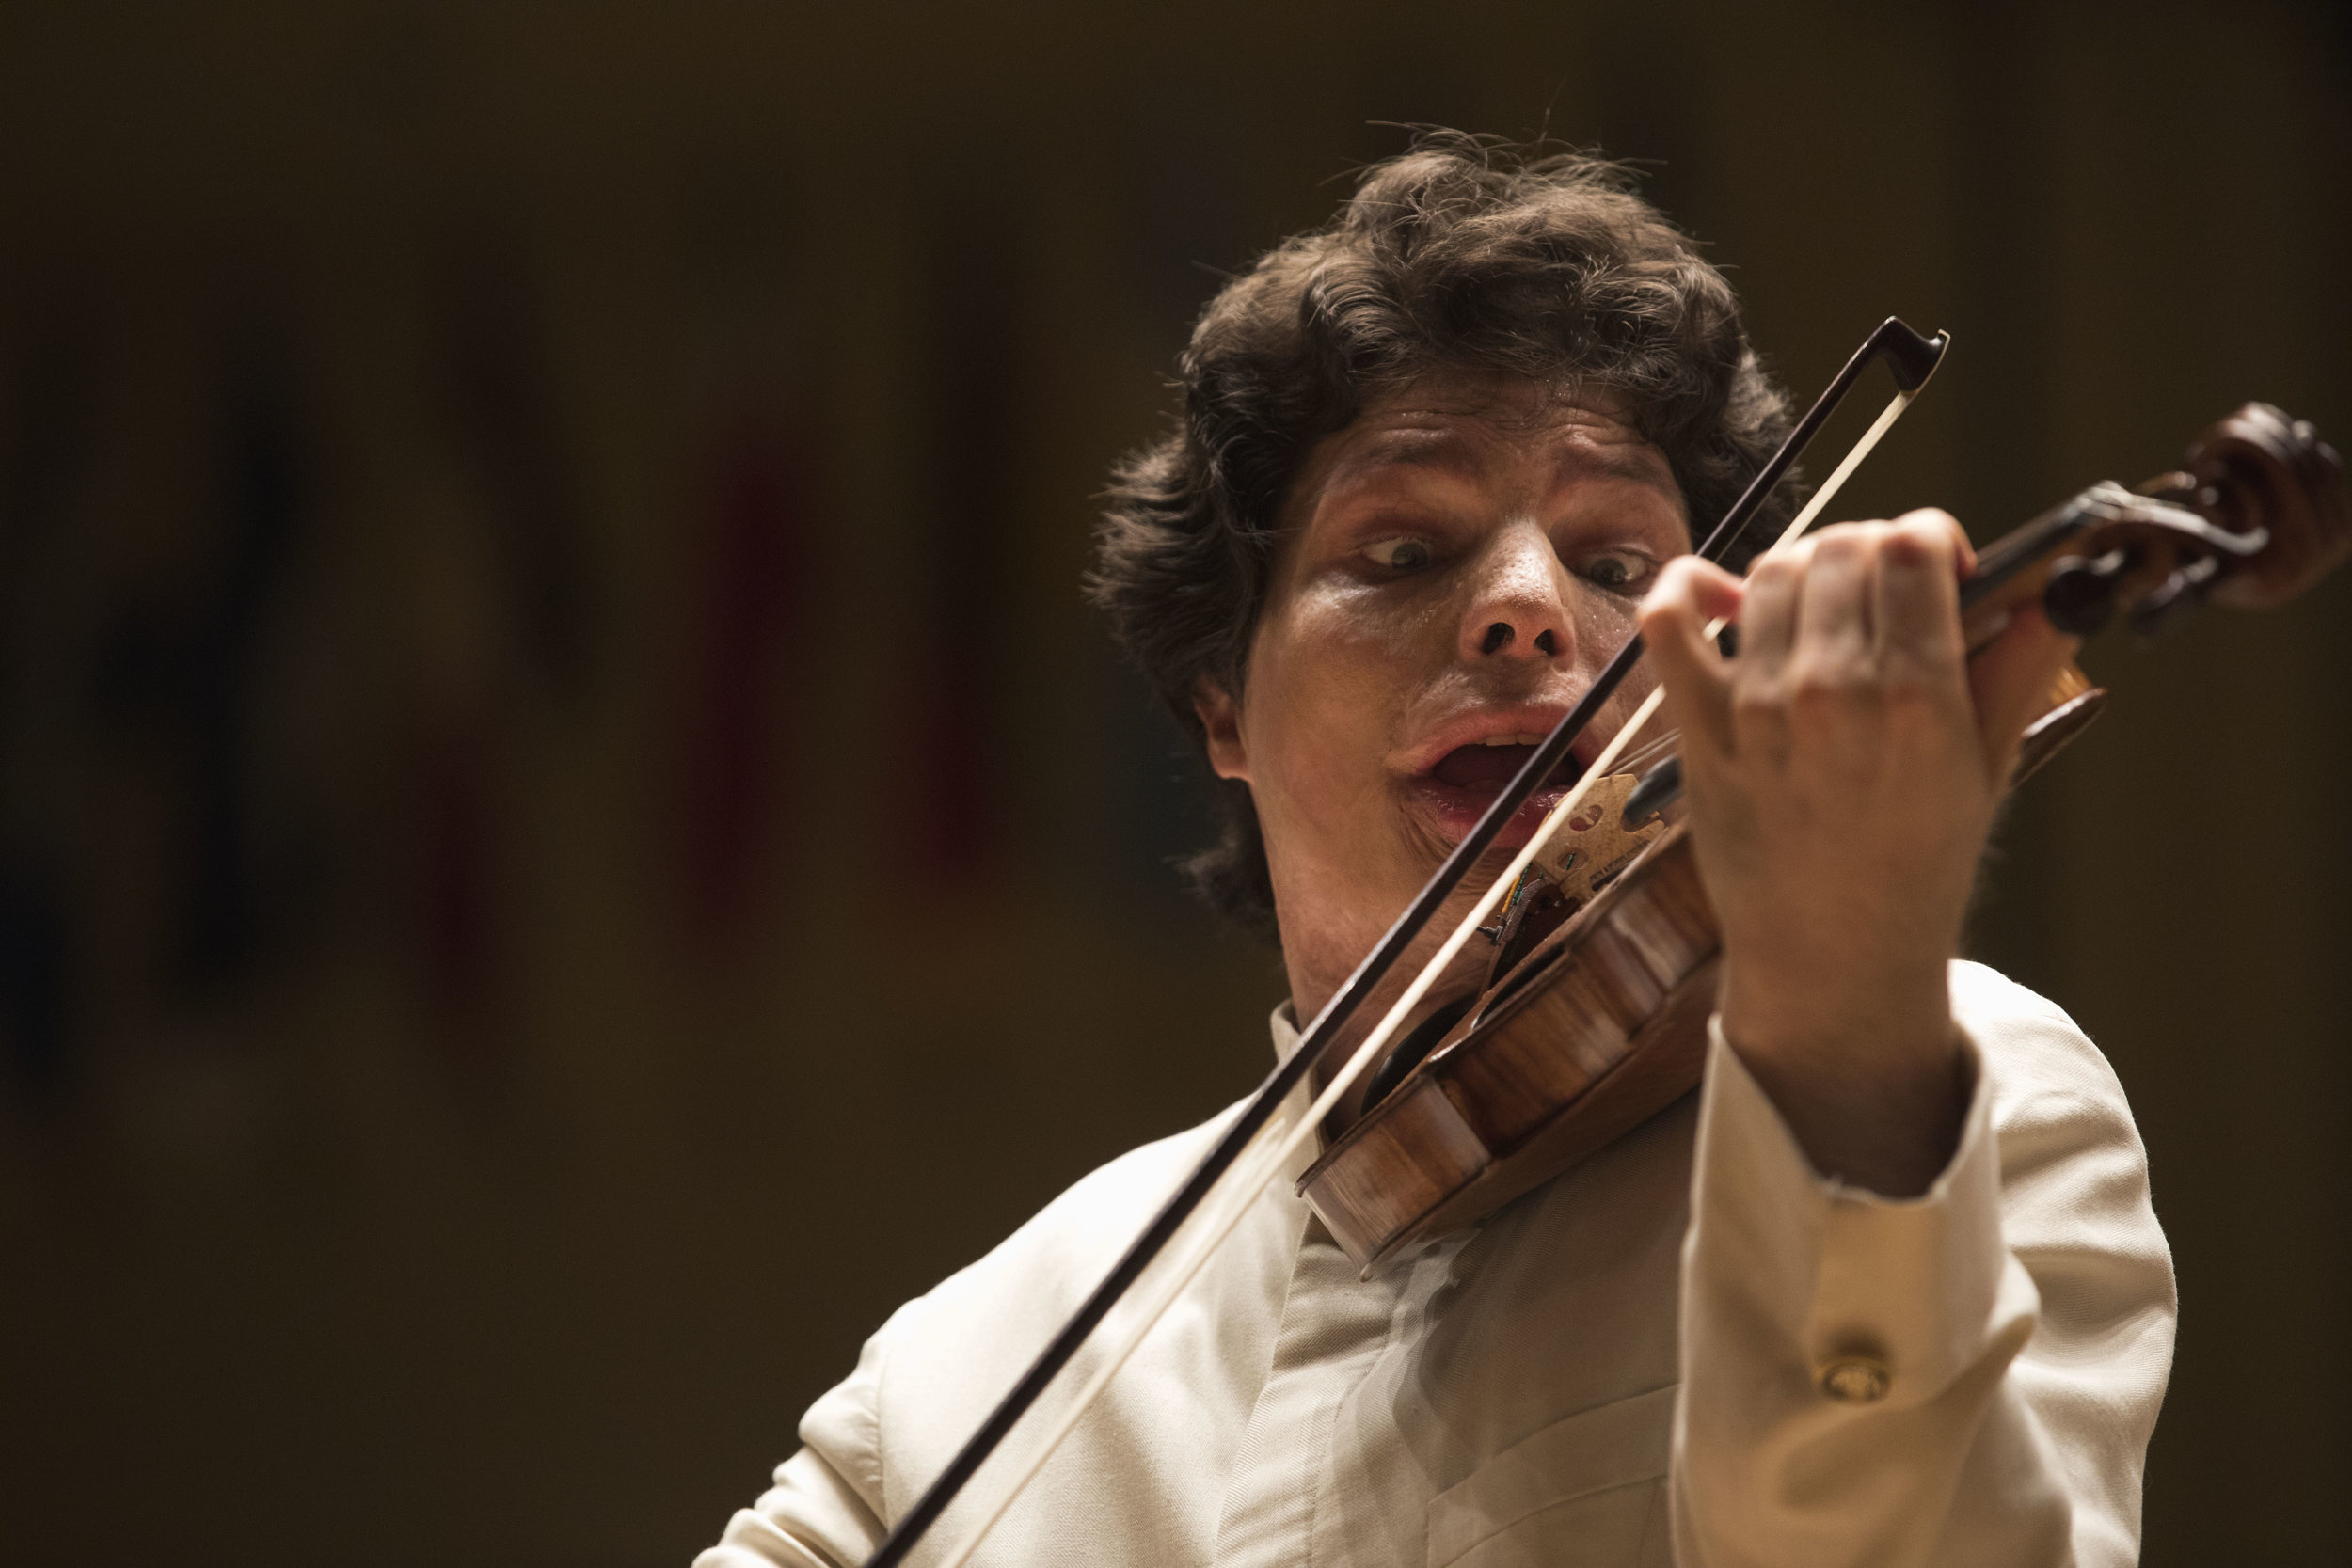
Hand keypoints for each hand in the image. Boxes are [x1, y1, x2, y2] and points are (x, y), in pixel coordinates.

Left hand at [1637, 512, 2078, 1194]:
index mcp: (1918, 697)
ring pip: (1773, 571)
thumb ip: (2021, 664)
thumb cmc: (1917, 862)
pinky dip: (1684, 586)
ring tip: (1827, 612)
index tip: (1940, 567)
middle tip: (1885, 592)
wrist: (1834, 954)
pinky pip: (1669, 623)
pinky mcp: (1698, 728)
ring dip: (1805, 571)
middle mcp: (1832, 692)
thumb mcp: (1989, 762)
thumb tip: (2057, 586)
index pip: (1912, 546)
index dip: (1930, 537)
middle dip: (1872, 550)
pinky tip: (1720, 595)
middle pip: (1844, 547)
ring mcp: (1756, 708)